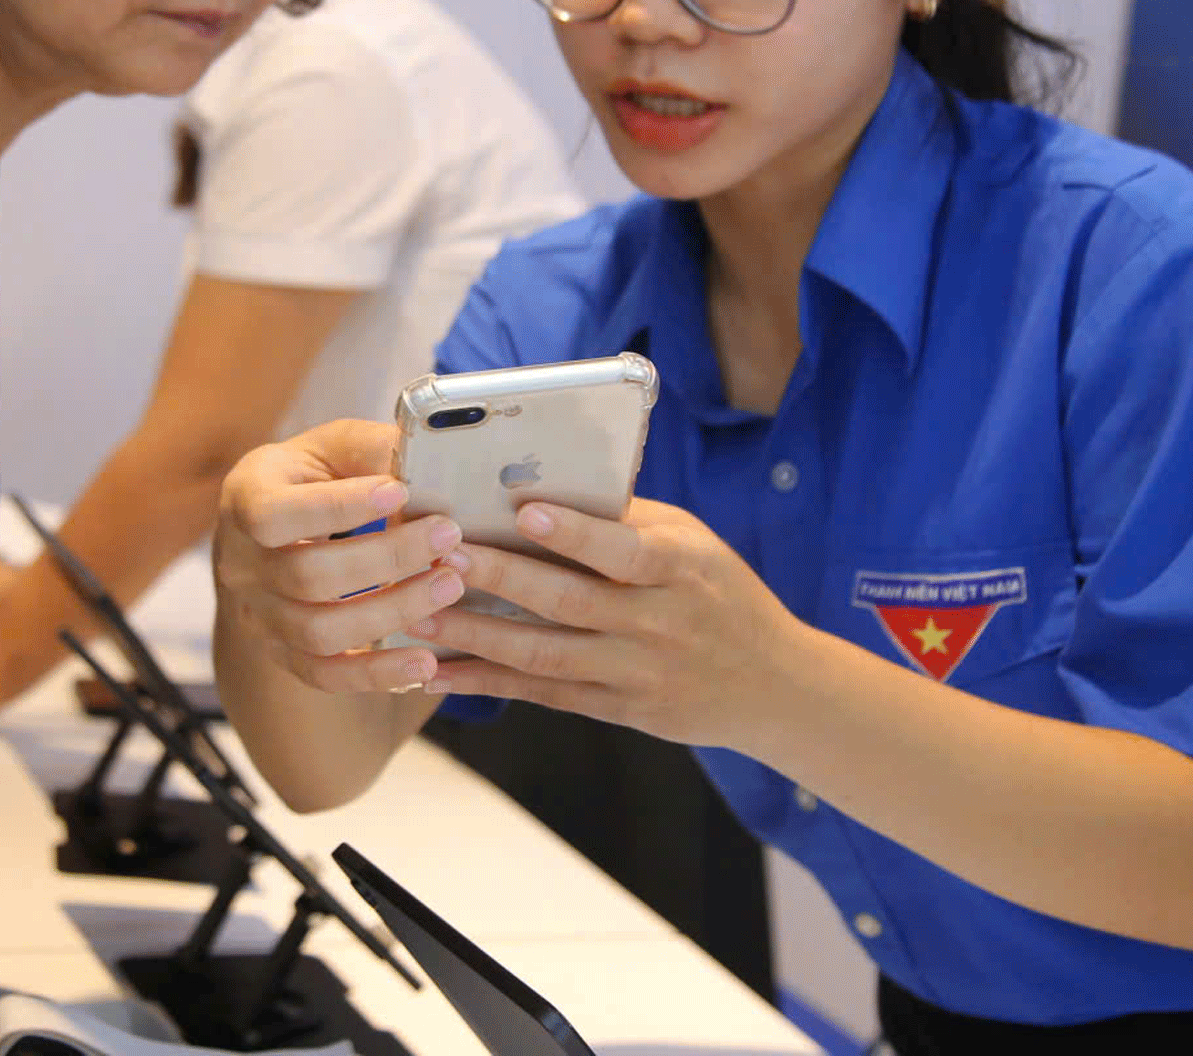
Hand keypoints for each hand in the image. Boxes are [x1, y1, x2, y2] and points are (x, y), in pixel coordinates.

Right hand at [211, 419, 471, 694]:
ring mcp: (257, 614)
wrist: (274, 535)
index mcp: (246, 498)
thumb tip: (426, 456)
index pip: (276, 513)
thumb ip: (372, 448)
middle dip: (387, 559)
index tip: (401, 491)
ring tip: (450, 585)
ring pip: (319, 632)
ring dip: (392, 612)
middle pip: (307, 576)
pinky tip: (424, 662)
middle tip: (448, 537)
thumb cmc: (314, 479)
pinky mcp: (282, 653)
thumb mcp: (333, 448)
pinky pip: (325, 675)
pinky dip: (376, 674)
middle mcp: (239, 563)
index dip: (338, 507)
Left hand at [412, 496, 801, 748]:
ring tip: (418, 616)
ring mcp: (637, 673)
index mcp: (682, 568)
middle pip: (570, 603)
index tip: (524, 509)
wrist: (774, 684)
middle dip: (499, 580)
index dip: (575, 533)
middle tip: (439, 557)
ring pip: (545, 656)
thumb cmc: (719, 592)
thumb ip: (626, 522)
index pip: (625, 550)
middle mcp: (659, 623)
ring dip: (476, 638)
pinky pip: (544, 695)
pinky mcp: (619, 710)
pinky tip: (440, 673)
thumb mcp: (692, 543)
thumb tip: (542, 482)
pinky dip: (489, 685)